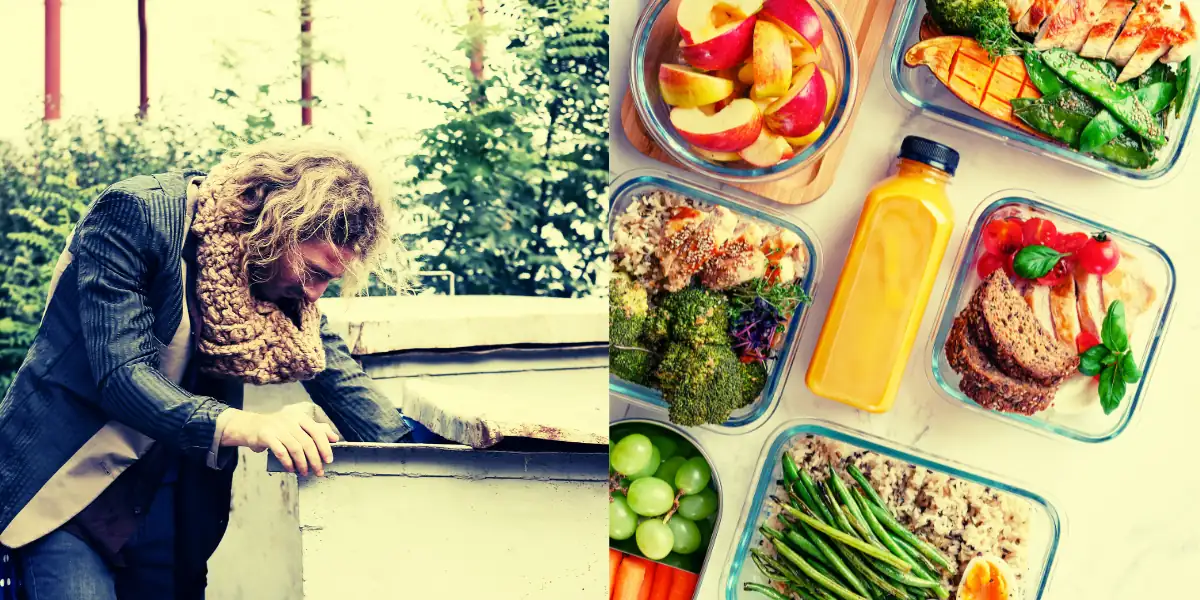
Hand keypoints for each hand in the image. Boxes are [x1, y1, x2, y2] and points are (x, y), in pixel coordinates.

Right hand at [221, 408, 339, 475]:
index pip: (317, 431)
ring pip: (295, 448)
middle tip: (319, 471)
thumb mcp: (297, 425)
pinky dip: (288, 463)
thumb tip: (334, 438)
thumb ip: (316, 430)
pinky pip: (281, 452)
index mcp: (300, 417)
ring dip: (302, 463)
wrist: (251, 426)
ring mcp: (277, 427)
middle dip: (315, 459)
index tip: (329, 460)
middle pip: (307, 442)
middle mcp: (290, 420)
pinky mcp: (266, 436)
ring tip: (305, 472)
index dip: (325, 447)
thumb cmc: (278, 428)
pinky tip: (291, 469)